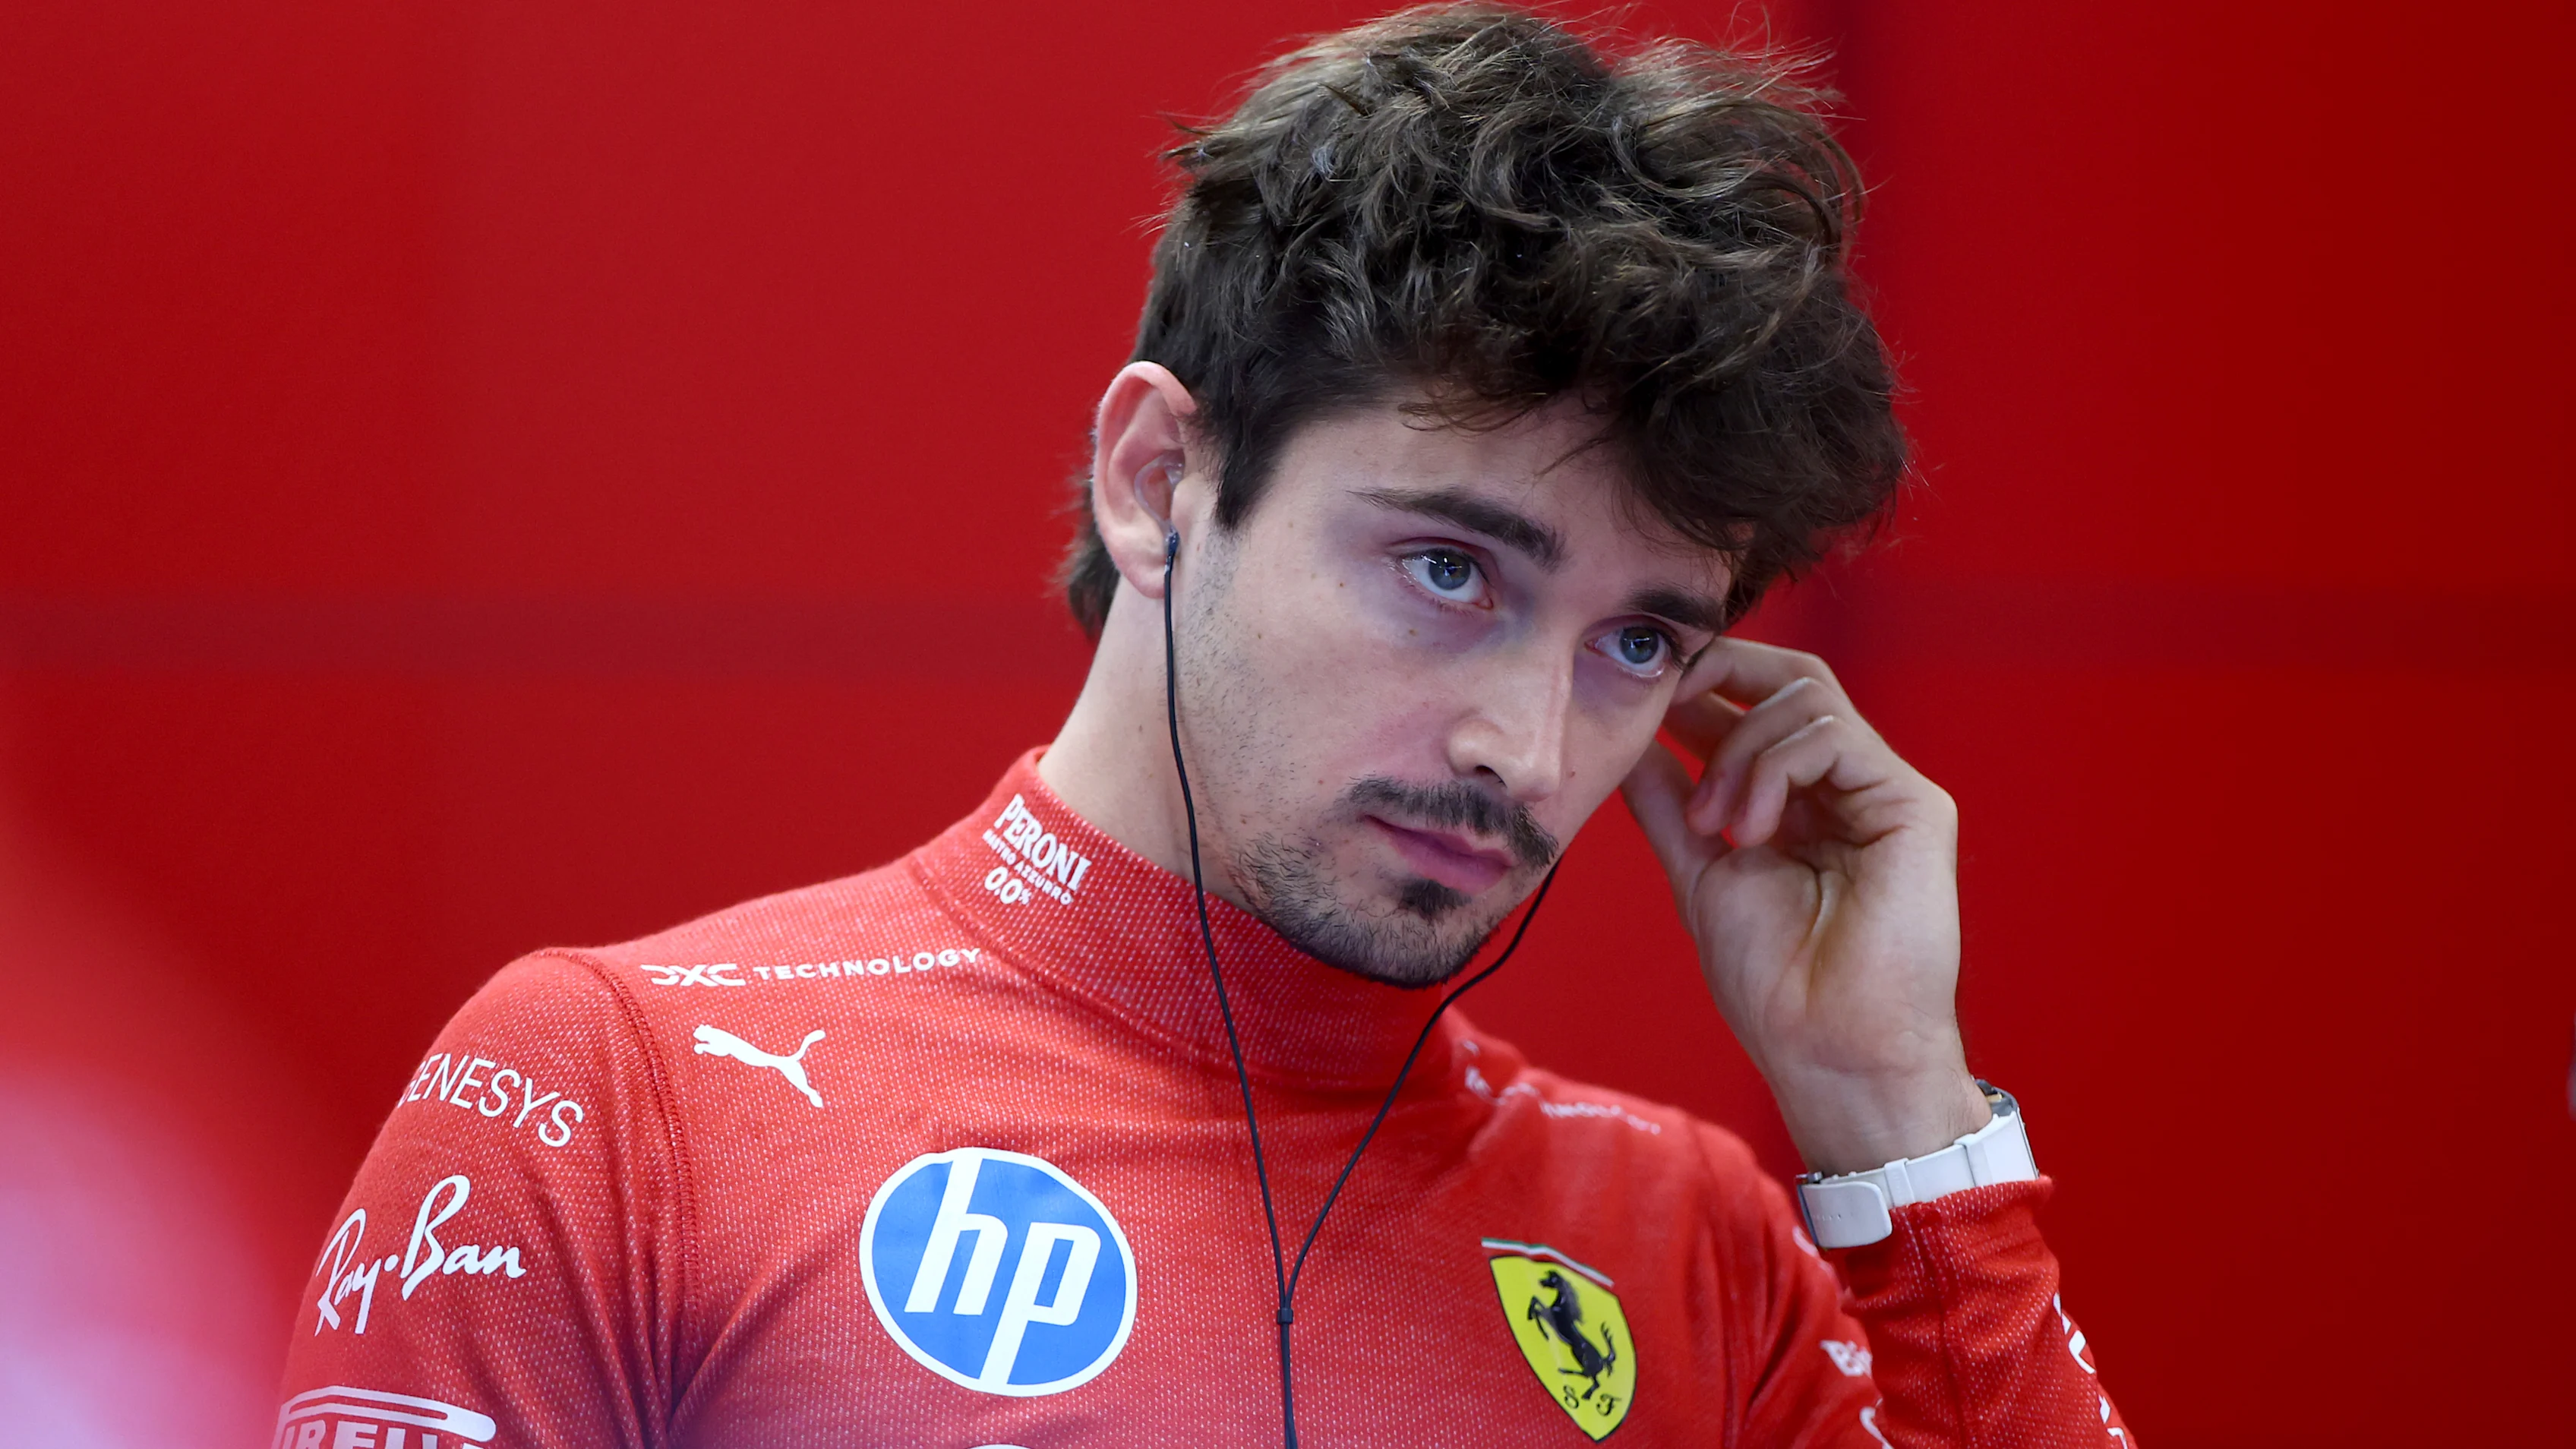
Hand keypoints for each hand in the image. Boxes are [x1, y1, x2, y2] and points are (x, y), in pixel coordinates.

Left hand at [1622, 638, 1989, 1174]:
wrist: (1827, 1050)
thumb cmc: (1774, 984)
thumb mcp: (1697, 871)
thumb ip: (1668, 803)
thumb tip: (1629, 740)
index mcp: (1796, 801)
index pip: (1756, 705)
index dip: (1698, 684)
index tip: (1640, 696)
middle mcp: (1845, 787)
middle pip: (1793, 677)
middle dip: (1716, 672)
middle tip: (1660, 704)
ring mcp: (1881, 792)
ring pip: (1806, 697)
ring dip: (1736, 750)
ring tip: (1714, 826)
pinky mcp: (1913, 805)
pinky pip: (1833, 734)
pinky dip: (1773, 767)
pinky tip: (1749, 829)